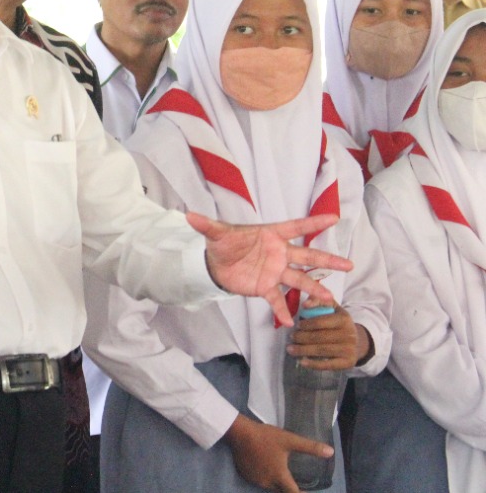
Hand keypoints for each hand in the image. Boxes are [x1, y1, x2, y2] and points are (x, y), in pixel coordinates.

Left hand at [187, 212, 353, 326]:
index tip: (334, 218)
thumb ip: (206, 225)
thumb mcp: (215, 234)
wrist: (215, 264)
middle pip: (306, 256)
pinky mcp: (265, 287)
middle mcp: (278, 253)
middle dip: (327, 260)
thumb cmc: (223, 244)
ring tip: (330, 299)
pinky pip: (277, 299)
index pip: (295, 227)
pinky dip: (282, 309)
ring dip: (313, 288)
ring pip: (298, 279)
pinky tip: (292, 322)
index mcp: (270, 235)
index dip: (313, 223)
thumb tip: (188, 215)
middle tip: (348, 264)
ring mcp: (274, 271)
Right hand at [224, 413, 331, 492]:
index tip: (307, 492)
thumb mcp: (290, 440)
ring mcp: (255, 479)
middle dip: (288, 487)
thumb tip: (331, 452)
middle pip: (281, 489)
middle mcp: (267, 482)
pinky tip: (263, 466)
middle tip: (293, 479)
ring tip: (278, 470)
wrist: (239, 432)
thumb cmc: (266, 437)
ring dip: (275, 481)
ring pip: (269, 485)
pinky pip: (258, 480)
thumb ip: (310, 447)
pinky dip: (263, 476)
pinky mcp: (246, 475)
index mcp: (280, 476)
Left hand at [288, 305, 368, 369]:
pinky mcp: (348, 363)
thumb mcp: (331, 307)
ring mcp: (349, 350)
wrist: (357, 340)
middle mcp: (349, 335)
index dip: (306, 324)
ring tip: (290, 349)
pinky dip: (313, 364)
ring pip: (321, 350)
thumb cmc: (338, 322)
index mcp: (344, 319)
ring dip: (303, 350)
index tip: (296, 325)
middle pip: (319, 337)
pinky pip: (328, 365)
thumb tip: (305, 304)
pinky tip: (302, 361)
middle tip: (291, 337)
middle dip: (301, 338)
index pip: (320, 322)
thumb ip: (318, 300)